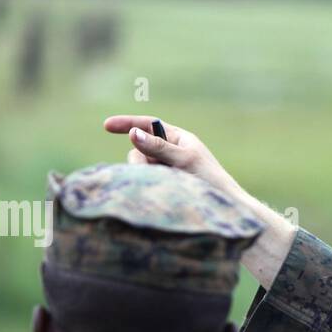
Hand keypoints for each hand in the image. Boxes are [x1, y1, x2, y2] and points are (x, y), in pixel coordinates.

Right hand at [102, 115, 240, 195]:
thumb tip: (133, 134)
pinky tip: (158, 192)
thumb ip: (159, 147)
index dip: (127, 123)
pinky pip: (145, 181)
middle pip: (139, 149)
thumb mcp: (184, 160)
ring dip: (144, 174)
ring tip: (163, 186)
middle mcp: (170, 152)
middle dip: (139, 159)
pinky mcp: (164, 185)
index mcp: (178, 138)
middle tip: (148, 172)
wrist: (225, 207)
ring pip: (140, 167)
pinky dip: (146, 184)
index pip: (148, 125)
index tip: (106, 126)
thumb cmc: (210, 180)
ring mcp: (166, 169)